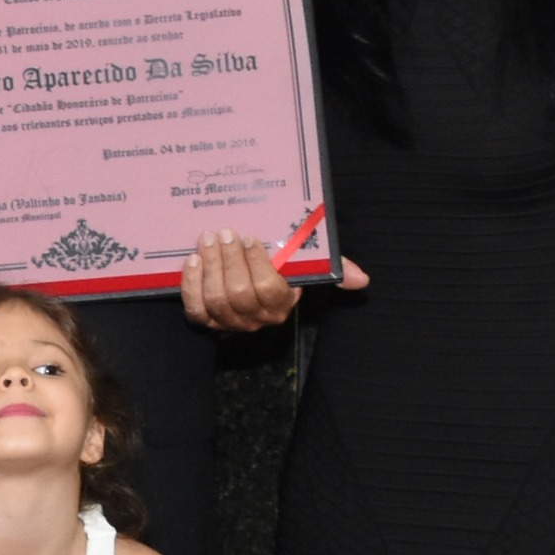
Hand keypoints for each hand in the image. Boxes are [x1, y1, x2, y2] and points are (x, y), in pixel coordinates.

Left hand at [178, 232, 366, 333]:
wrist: (245, 278)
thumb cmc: (279, 269)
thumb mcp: (306, 265)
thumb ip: (334, 268)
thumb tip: (362, 279)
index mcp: (282, 304)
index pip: (270, 290)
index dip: (258, 265)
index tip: (251, 238)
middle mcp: (256, 319)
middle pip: (239, 294)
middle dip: (230, 261)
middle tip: (226, 233)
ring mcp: (229, 322)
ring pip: (216, 300)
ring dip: (210, 267)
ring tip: (208, 240)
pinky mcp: (205, 320)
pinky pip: (196, 309)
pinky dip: (191, 284)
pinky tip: (193, 261)